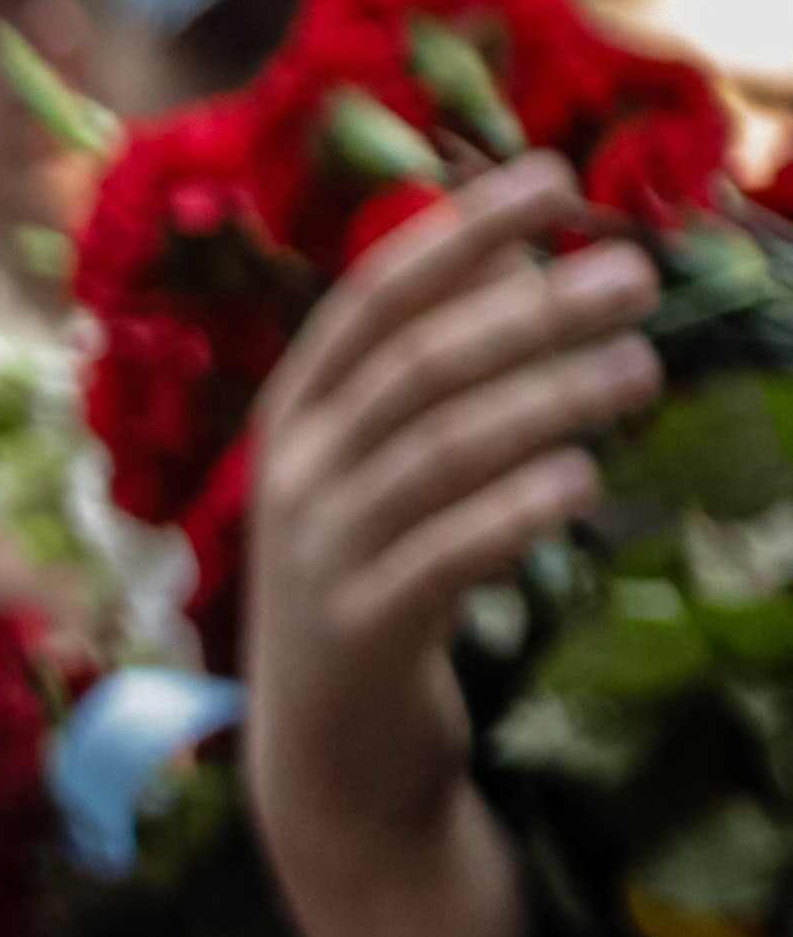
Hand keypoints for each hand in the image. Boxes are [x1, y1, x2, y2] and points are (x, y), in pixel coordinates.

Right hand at [243, 155, 665, 936]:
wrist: (328, 756)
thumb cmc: (377, 584)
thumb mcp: (378, 473)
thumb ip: (427, 376)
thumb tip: (517, 262)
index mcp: (293, 420)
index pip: (375, 299)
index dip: (464, 233)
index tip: (555, 180)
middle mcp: (293, 479)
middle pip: (420, 367)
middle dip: (533, 312)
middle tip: (637, 278)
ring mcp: (319, 557)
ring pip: (443, 451)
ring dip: (549, 399)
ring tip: (643, 370)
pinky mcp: (361, 631)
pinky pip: (448, 552)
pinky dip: (518, 509)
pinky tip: (585, 480)